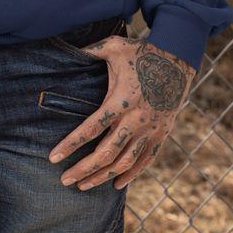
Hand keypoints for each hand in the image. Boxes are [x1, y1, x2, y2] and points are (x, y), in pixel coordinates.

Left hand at [48, 37, 195, 191]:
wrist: (179, 59)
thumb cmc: (141, 52)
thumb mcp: (113, 46)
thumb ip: (89, 51)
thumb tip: (66, 50)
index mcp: (121, 100)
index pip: (91, 129)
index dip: (71, 145)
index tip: (53, 158)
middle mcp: (136, 119)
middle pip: (106, 153)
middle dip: (83, 169)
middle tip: (64, 180)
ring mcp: (151, 129)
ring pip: (125, 162)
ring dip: (103, 176)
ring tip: (83, 186)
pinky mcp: (162, 133)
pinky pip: (146, 160)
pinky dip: (132, 174)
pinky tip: (117, 185)